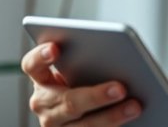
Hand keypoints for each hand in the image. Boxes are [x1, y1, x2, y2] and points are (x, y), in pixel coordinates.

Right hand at [21, 42, 141, 125]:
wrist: (90, 105)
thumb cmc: (88, 76)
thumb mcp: (84, 67)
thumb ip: (91, 60)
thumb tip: (119, 56)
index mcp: (42, 78)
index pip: (32, 65)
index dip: (40, 56)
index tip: (55, 47)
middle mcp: (43, 104)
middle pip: (68, 101)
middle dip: (96, 95)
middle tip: (121, 88)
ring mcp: (56, 126)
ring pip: (84, 125)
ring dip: (112, 116)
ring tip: (135, 106)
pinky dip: (113, 126)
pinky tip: (133, 118)